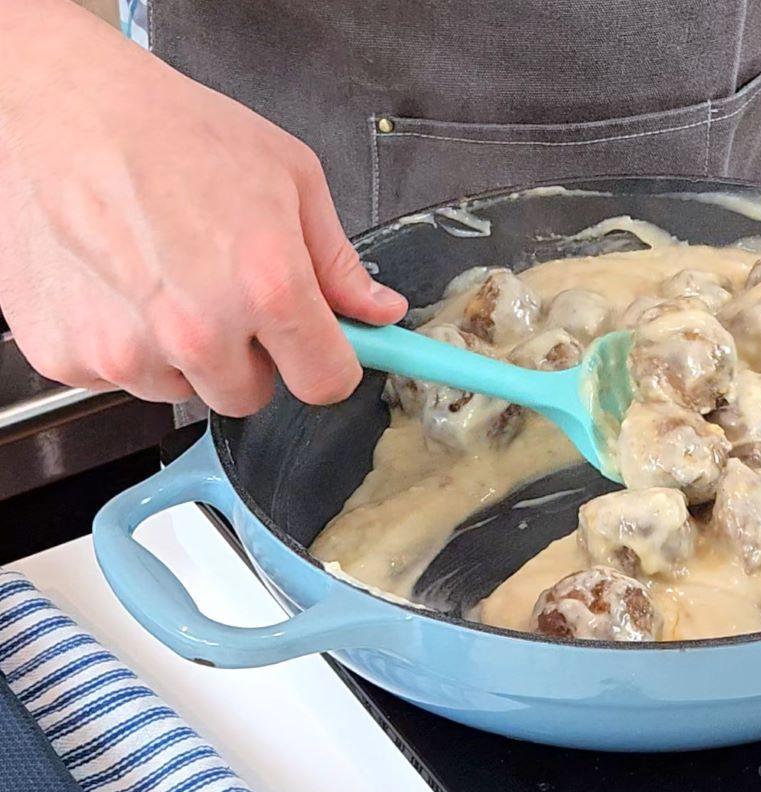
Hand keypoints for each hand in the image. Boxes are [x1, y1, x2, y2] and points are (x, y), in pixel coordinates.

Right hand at [0, 1, 406, 415]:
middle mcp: (198, 331)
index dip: (331, 364)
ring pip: (184, 390)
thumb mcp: (291, 179)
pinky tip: (123, 284)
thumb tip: (378, 311)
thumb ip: (339, 262)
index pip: (326, 383)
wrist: (64, 108)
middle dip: (253, 357)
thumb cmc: (174, 131)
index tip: (324, 349)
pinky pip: (119, 377)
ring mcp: (126, 349)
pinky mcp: (68, 354)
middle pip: (252, 397)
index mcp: (267, 287)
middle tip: (231, 295)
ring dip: (186, 354)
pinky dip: (126, 343)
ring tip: (169, 277)